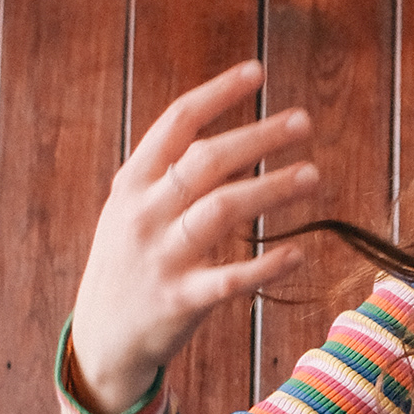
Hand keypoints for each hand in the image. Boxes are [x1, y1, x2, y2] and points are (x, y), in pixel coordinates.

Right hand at [67, 61, 320, 413]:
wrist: (100, 340)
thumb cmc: (130, 265)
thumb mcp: (133, 211)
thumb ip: (170, 175)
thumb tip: (232, 137)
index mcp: (134, 183)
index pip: (176, 122)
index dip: (218, 94)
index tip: (258, 73)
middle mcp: (144, 212)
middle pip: (206, 160)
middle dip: (257, 136)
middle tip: (304, 122)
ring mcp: (161, 256)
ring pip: (220, 210)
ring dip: (270, 189)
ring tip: (313, 175)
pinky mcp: (180, 300)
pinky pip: (229, 279)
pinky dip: (266, 265)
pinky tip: (299, 253)